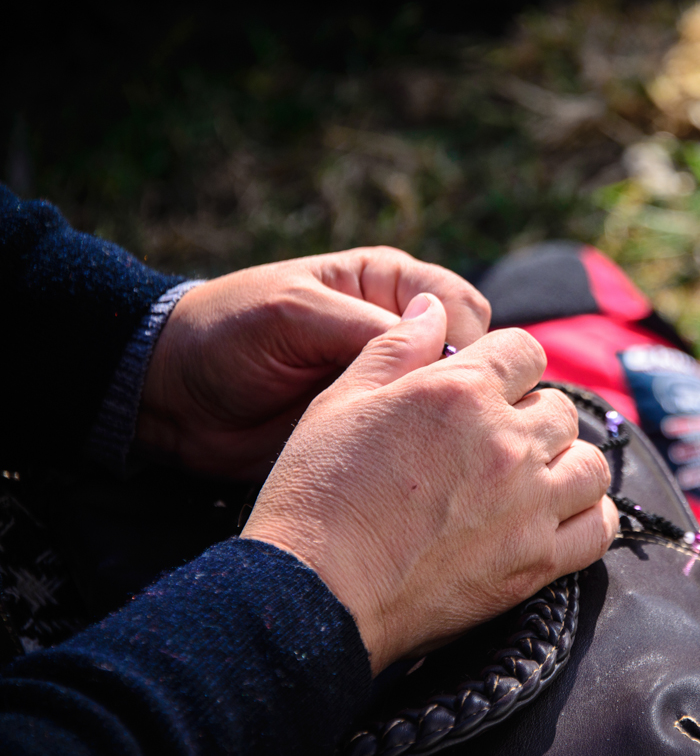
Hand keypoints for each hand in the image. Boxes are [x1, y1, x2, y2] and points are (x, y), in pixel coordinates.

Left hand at [137, 247, 490, 479]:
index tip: (448, 382)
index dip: (465, 344)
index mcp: (390, 284)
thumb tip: (446, 346)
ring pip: (452, 406)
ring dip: (450, 428)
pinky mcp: (377, 430)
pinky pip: (419, 441)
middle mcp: (401, 332)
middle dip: (466, 391)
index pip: (461, 308)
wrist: (172, 398)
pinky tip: (420, 471)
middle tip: (449, 426)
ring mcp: (391, 384)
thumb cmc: (226, 333)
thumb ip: (366, 326)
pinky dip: (426, 454)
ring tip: (437, 454)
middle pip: (471, 360)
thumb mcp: (294, 313)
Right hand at [241, 293, 618, 673]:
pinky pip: (598, 529)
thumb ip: (397, 347)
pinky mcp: (537, 562)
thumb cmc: (318, 493)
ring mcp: (530, 504)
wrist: (315, 595)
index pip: (524, 350)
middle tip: (495, 442)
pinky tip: (557, 518)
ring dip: (566, 463)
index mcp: (461, 390)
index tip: (486, 387)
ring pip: (590, 465)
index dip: (506, 364)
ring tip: (531, 478)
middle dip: (532, 415)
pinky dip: (587, 518)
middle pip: (560, 408)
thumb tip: (434, 308)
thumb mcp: (341, 400)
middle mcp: (508, 442)